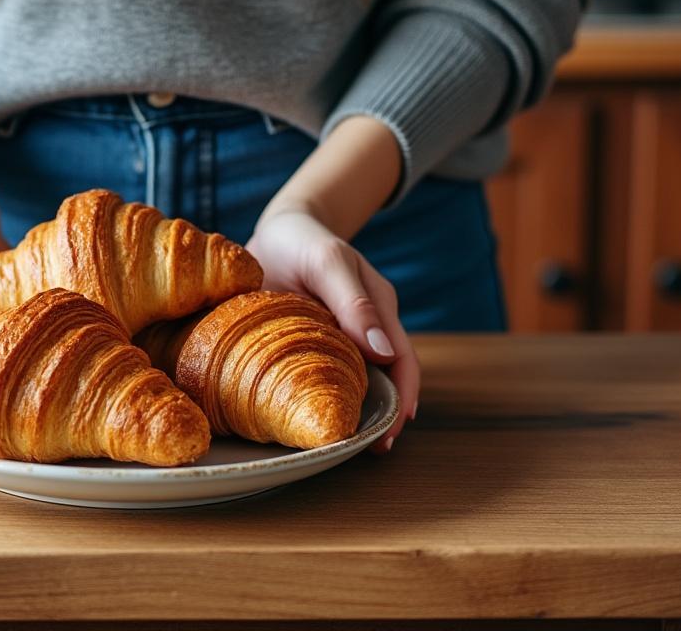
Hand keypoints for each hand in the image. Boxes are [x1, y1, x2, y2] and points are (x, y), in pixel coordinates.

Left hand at [246, 208, 418, 452]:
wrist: (278, 230)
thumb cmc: (304, 240)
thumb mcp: (327, 260)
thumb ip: (353, 301)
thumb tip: (383, 352)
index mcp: (378, 309)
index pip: (402, 361)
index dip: (403, 397)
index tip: (391, 432)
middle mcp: (364, 329)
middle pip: (384, 379)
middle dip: (383, 417)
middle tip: (371, 450)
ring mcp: (339, 339)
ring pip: (355, 382)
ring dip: (355, 412)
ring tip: (344, 447)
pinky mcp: (312, 344)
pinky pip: (325, 376)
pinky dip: (326, 398)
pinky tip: (313, 418)